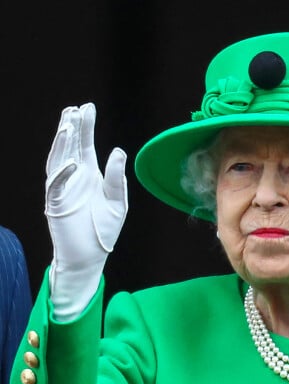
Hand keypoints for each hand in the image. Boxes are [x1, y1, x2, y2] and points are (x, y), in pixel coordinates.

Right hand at [45, 102, 127, 320]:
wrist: (90, 256)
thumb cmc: (104, 230)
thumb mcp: (117, 203)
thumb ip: (116, 179)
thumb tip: (118, 150)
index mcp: (91, 175)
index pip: (86, 146)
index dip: (86, 127)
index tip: (87, 107)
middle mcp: (75, 178)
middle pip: (72, 148)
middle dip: (73, 128)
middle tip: (76, 109)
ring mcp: (63, 189)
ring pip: (59, 160)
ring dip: (63, 144)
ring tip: (68, 125)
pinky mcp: (56, 204)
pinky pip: (56, 185)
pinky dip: (63, 174)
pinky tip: (73, 162)